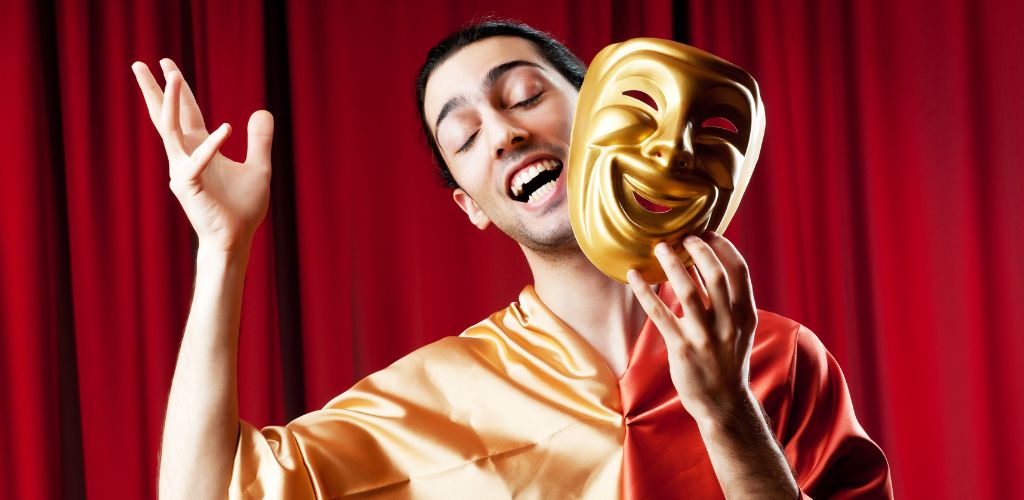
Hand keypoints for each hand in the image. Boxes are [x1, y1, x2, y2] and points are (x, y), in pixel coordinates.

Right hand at [132, 59, 273, 252]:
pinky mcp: (189, 186)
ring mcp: (183, 170)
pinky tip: (227, 129)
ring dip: (173, 103)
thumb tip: (262, 111)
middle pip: (166, 116)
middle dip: (155, 89)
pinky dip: (212, 145)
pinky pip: (198, 161)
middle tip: (140, 63)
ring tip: (174, 77)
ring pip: (171, 130)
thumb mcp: (259, 167)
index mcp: (199, 149)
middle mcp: (185, 156)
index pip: (186, 114)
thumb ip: (259, 139)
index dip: (180, 91)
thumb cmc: (243, 208)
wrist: (236, 238)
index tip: (168, 66)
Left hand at [627, 232, 757, 424]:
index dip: (723, 247)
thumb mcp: (738, 329)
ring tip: (659, 248)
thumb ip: (726, 300)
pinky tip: (633, 276)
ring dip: (672, 265)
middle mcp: (729, 324)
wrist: (723, 403)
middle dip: (698, 250)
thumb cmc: (727, 360)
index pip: (739, 271)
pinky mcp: (681, 349)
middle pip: (715, 276)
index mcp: (746, 315)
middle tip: (682, 236)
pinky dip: (645, 292)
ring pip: (688, 292)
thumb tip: (704, 263)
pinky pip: (659, 314)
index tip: (707, 233)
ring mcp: (705, 337)